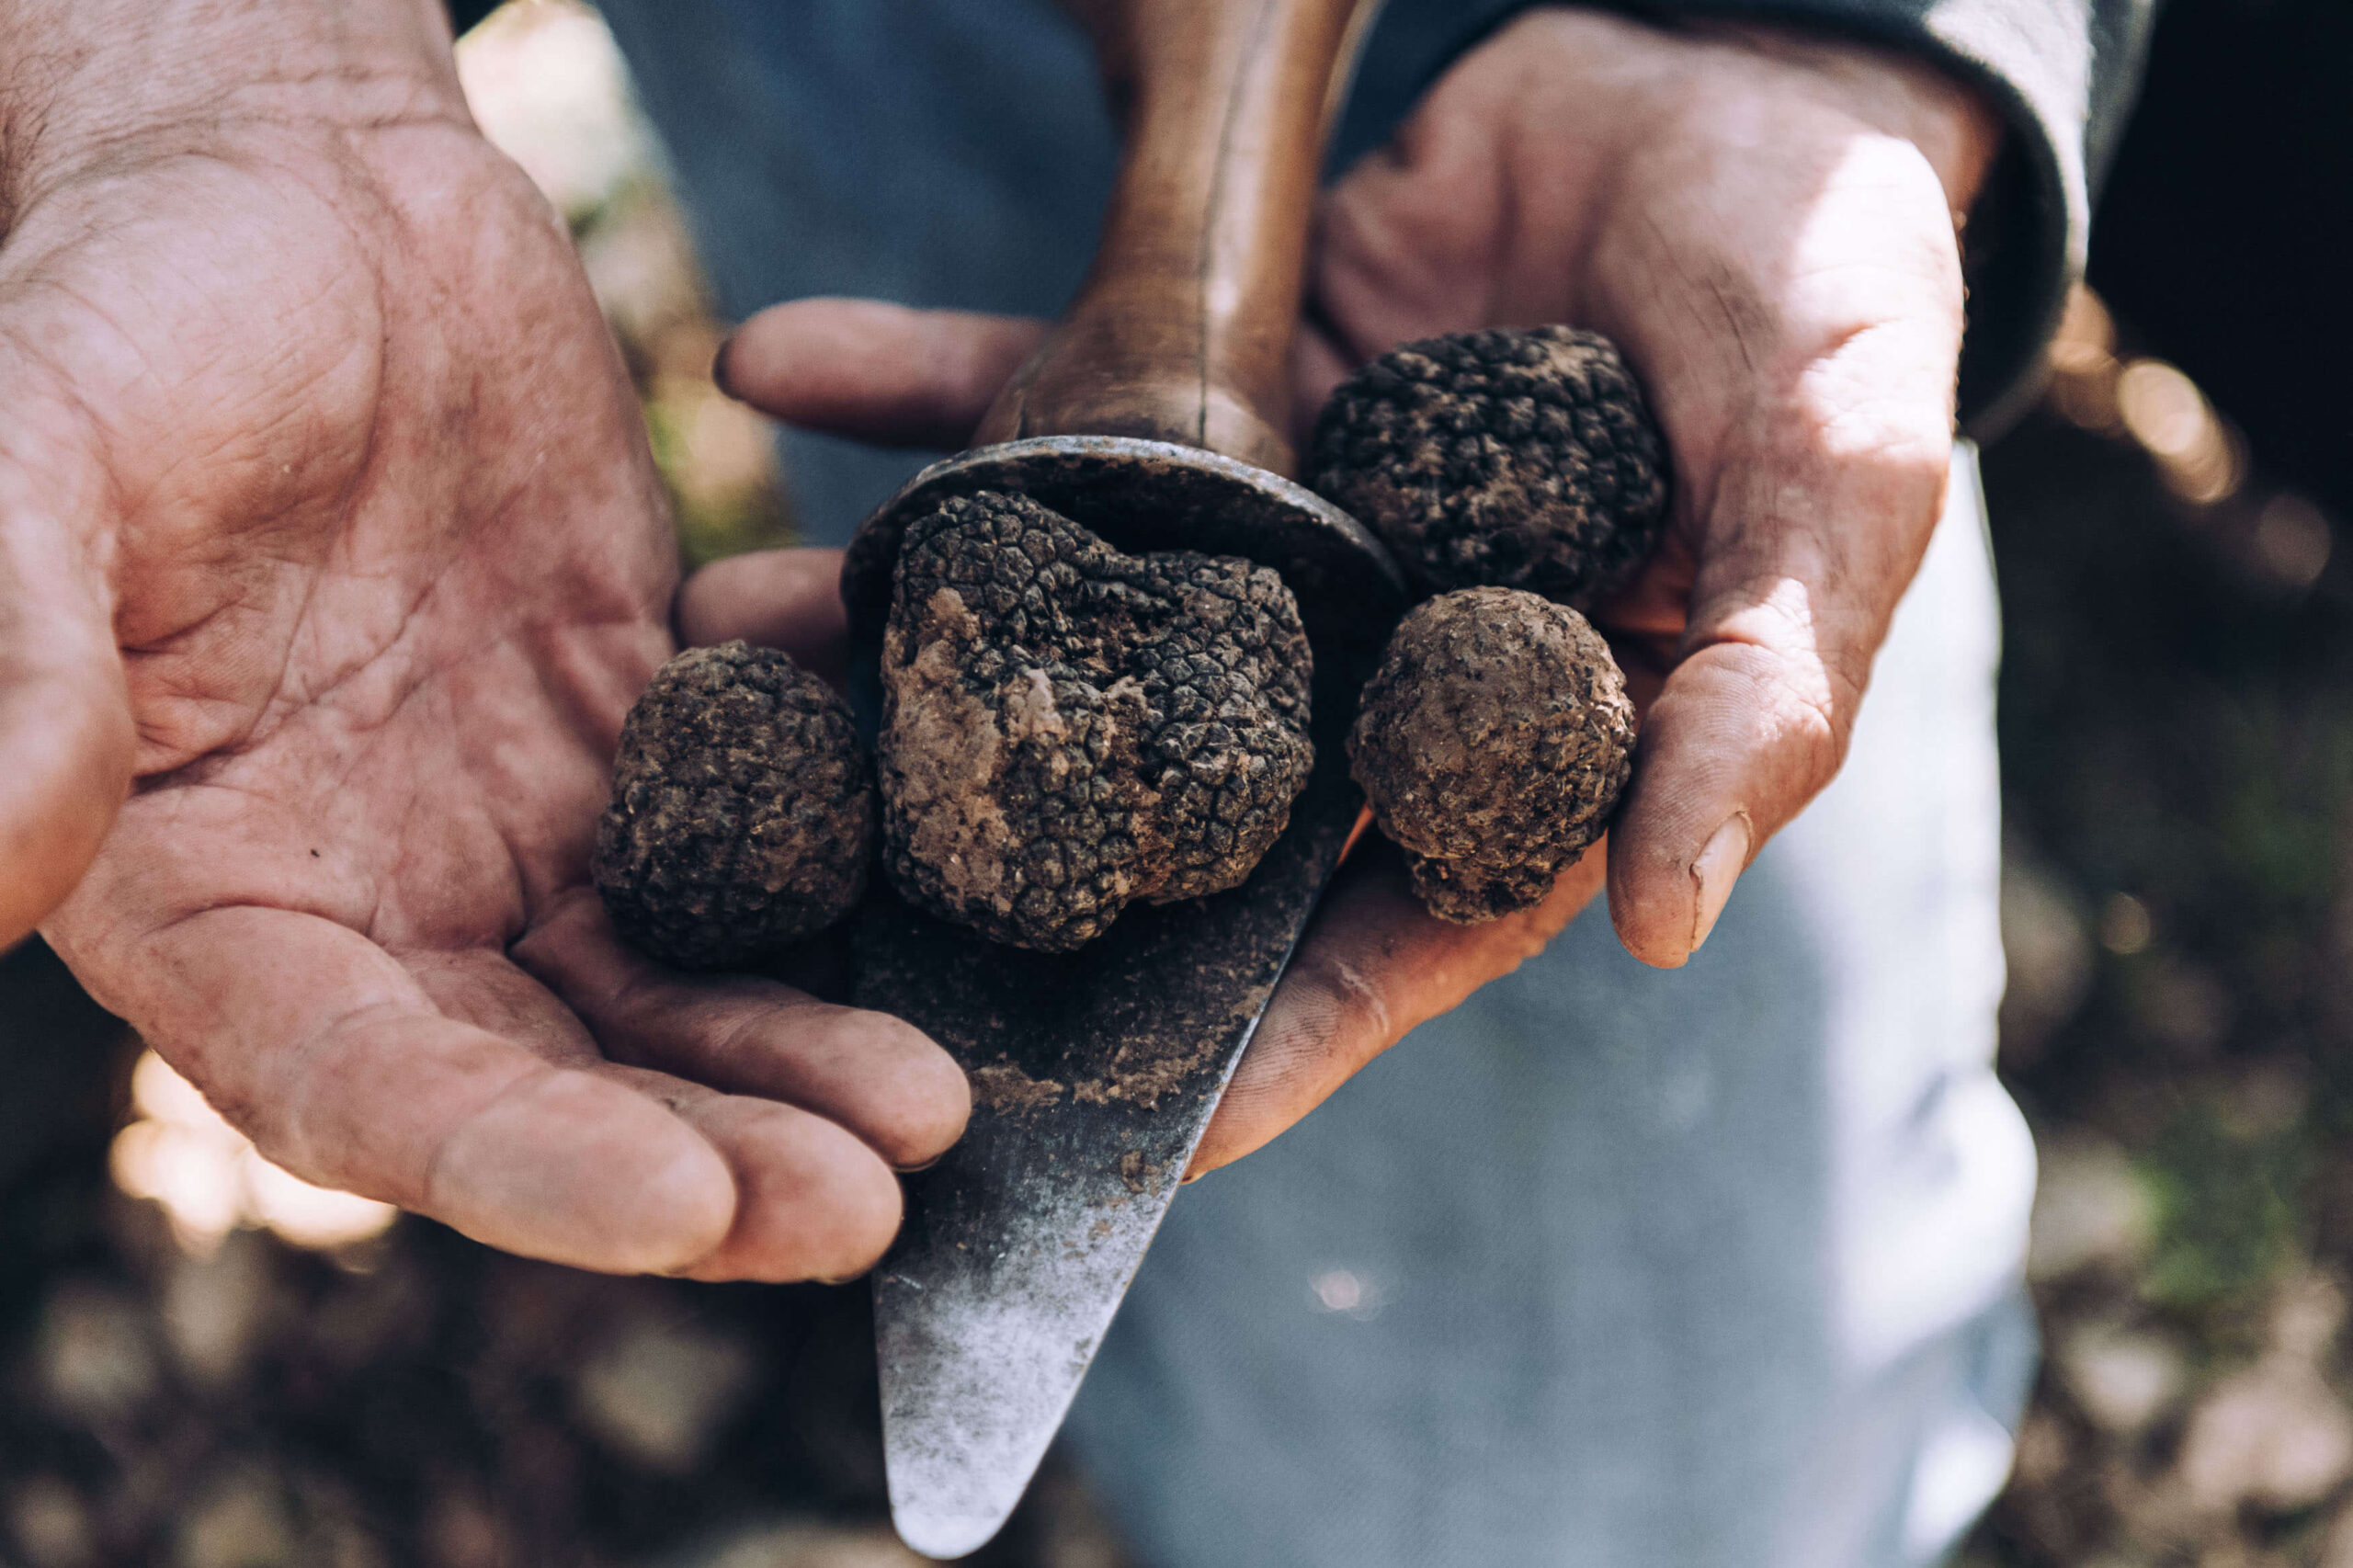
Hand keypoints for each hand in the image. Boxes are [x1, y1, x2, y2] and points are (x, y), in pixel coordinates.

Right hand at [8, 0, 965, 1277]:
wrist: (303, 195)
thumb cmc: (138, 310)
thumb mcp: (33, 453)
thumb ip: (13, 657)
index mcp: (213, 895)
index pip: (359, 1087)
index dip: (516, 1163)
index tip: (681, 1209)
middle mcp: (377, 901)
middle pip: (552, 1081)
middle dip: (710, 1155)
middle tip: (871, 1206)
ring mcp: (522, 826)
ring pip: (675, 987)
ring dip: (799, 1053)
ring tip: (936, 1111)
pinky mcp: (642, 732)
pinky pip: (760, 826)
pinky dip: (843, 866)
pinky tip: (945, 886)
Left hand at [712, 6, 1999, 1170]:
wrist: (1733, 72)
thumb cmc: (1832, 296)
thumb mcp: (1833, 492)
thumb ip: (1764, 698)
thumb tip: (1664, 923)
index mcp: (1513, 747)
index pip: (1374, 940)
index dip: (1252, 1046)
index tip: (1096, 1141)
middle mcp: (1359, 668)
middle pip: (1158, 805)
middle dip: (986, 855)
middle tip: (799, 887)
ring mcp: (1260, 531)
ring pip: (1061, 613)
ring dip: (890, 623)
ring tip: (709, 630)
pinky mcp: (1197, 380)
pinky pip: (1038, 388)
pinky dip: (910, 382)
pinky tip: (768, 365)